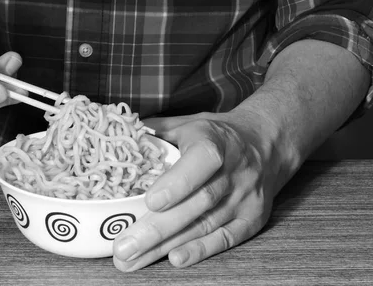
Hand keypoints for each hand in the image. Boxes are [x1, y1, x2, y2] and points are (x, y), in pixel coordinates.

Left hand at [113, 110, 281, 269]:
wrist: (265, 143)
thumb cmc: (215, 134)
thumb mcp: (187, 122)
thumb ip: (154, 131)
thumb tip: (117, 135)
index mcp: (214, 141)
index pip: (201, 162)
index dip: (177, 183)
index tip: (149, 202)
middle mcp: (234, 171)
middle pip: (197, 203)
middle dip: (157, 228)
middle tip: (123, 247)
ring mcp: (245, 198)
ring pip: (204, 225)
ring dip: (166, 246)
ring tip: (132, 260)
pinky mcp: (252, 219)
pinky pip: (224, 238)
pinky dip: (199, 250)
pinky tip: (174, 260)